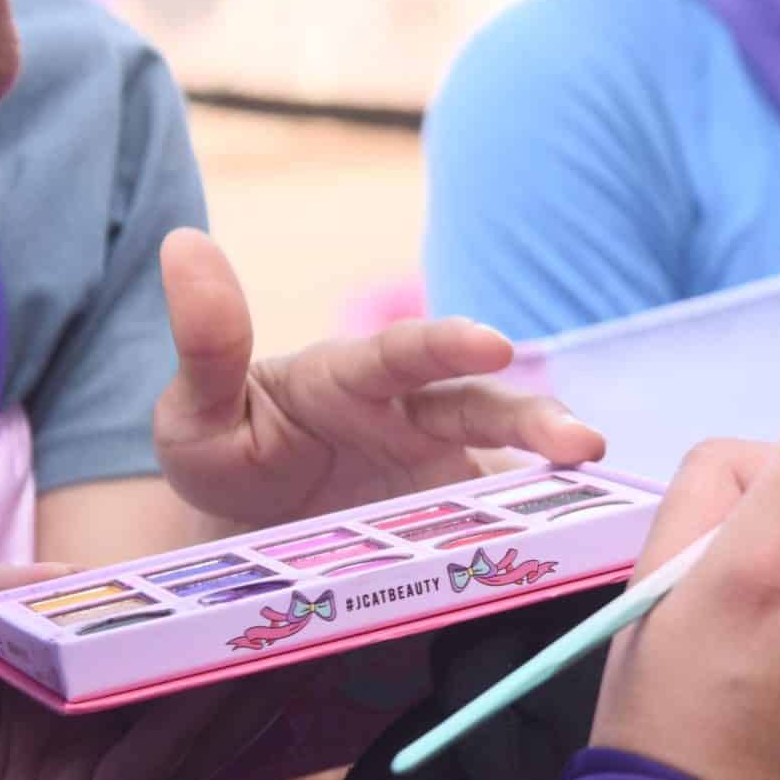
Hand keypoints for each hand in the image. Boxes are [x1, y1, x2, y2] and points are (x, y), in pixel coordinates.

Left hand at [0, 566, 291, 779]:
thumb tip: (83, 574)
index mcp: (26, 679)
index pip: (114, 628)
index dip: (164, 596)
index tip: (218, 560)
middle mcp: (73, 724)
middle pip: (165, 668)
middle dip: (222, 631)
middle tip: (287, 588)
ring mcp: (96, 774)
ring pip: (188, 713)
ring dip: (240, 672)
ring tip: (297, 627)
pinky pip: (169, 760)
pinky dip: (210, 718)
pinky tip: (244, 677)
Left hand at [153, 229, 604, 529]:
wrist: (246, 536)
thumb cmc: (222, 458)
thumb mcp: (194, 415)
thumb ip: (206, 343)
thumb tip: (183, 241)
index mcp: (351, 380)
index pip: (402, 355)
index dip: (447, 345)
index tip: (493, 342)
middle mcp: (410, 416)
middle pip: (479, 406)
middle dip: (532, 421)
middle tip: (583, 444)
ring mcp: (438, 469)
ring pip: (506, 462)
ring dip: (553, 469)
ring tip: (596, 487)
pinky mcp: (455, 520)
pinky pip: (506, 522)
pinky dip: (548, 527)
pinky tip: (587, 538)